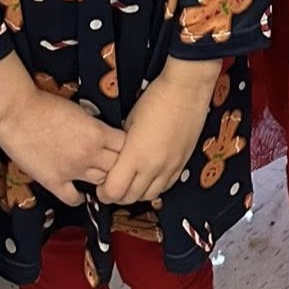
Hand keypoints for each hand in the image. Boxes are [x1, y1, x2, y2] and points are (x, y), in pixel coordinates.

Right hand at [0, 88, 125, 206]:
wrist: (17, 113)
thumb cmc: (47, 105)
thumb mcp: (81, 111)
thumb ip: (94, 127)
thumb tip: (103, 135)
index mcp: (98, 133)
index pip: (127, 147)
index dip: (127, 148)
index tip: (122, 147)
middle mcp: (90, 154)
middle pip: (118, 167)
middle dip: (118, 165)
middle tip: (114, 164)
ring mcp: (73, 170)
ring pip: (101, 182)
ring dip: (102, 180)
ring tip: (99, 177)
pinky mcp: (54, 181)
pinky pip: (73, 198)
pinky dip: (79, 197)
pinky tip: (79, 193)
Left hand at [98, 59, 220, 204]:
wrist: (187, 90)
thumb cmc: (156, 99)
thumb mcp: (129, 121)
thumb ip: (122, 145)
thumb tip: (118, 156)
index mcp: (135, 155)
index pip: (113, 191)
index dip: (104, 192)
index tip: (101, 185)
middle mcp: (153, 166)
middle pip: (130, 198)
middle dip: (118, 195)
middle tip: (113, 185)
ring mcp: (170, 166)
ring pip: (149, 196)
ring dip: (137, 193)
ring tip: (132, 182)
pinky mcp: (182, 163)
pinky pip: (166, 186)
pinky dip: (155, 187)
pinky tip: (151, 177)